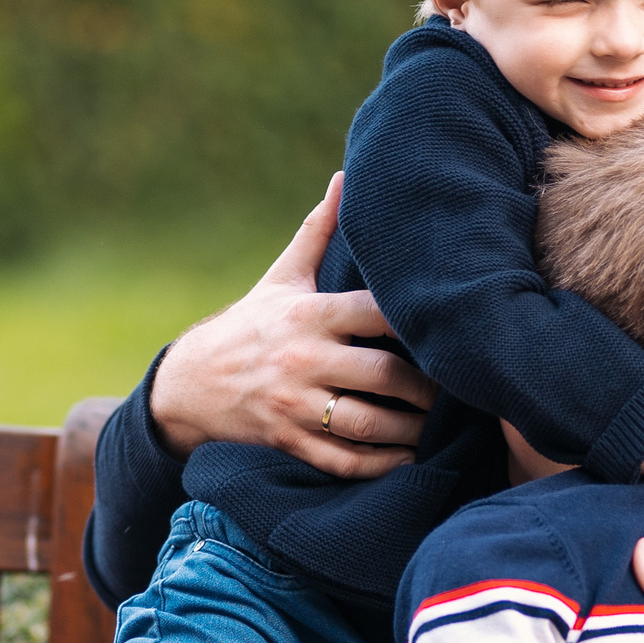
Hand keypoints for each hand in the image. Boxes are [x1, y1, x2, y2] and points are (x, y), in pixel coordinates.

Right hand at [150, 173, 438, 476]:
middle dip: (427, 386)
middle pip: (383, 374)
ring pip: (368, 423)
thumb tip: (345, 178)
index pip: (377, 314)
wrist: (188, 386)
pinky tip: (408, 458)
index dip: (419, 323)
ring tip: (436, 425)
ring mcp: (294, 406)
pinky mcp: (288, 442)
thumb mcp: (281, 278)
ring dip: (412, 429)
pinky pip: (344, 461)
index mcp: (308, 314)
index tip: (448, 330)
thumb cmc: (249, 326)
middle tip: (455, 388)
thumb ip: (318, 231)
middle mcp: (302, 360)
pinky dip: (381, 465)